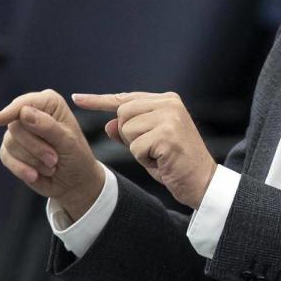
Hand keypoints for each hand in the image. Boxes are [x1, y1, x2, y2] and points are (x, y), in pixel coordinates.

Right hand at [0, 89, 103, 220]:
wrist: (73, 181)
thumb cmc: (76, 157)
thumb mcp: (67, 142)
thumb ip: (47, 126)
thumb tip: (23, 113)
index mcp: (49, 102)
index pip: (24, 103)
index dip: (11, 111)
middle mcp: (31, 112)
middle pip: (16, 126)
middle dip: (35, 147)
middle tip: (54, 159)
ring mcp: (19, 131)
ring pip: (10, 142)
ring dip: (32, 160)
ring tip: (51, 166)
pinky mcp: (11, 149)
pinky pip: (6, 156)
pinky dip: (21, 168)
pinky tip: (35, 175)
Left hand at [72, 92, 216, 208]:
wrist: (203, 183)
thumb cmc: (175, 164)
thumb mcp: (149, 145)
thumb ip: (130, 132)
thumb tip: (109, 125)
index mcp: (166, 100)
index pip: (125, 97)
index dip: (99, 100)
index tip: (77, 98)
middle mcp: (169, 103)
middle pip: (123, 112)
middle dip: (128, 135)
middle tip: (151, 148)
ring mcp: (169, 117)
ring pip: (127, 129)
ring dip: (137, 148)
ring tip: (159, 154)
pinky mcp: (167, 134)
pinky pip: (135, 147)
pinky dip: (143, 159)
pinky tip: (162, 160)